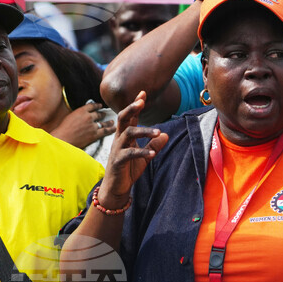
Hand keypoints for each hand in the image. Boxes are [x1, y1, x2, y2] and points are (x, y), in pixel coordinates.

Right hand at [50, 102, 115, 148]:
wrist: (63, 139)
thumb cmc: (63, 130)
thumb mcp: (69, 117)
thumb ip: (77, 115)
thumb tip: (82, 116)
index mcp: (81, 111)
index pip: (92, 106)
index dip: (97, 105)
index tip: (99, 106)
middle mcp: (88, 117)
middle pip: (98, 114)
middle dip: (102, 114)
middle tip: (105, 114)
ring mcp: (92, 126)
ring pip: (103, 122)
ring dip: (108, 122)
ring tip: (111, 122)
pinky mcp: (94, 135)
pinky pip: (105, 131)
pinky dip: (110, 129)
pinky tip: (113, 128)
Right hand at [99, 91, 168, 207]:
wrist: (116, 188)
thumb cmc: (128, 170)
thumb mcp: (145, 156)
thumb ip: (154, 145)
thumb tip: (166, 134)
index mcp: (125, 136)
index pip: (130, 116)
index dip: (136, 105)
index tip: (143, 93)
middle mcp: (119, 139)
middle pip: (123, 118)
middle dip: (132, 108)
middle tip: (141, 101)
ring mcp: (117, 149)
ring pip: (128, 133)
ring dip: (143, 130)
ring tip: (157, 132)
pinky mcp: (118, 161)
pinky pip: (130, 153)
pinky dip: (142, 151)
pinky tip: (152, 153)